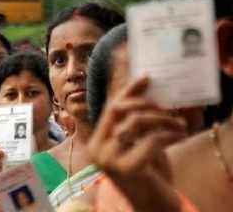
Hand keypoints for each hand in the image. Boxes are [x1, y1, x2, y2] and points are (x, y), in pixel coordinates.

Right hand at [88, 77, 184, 210]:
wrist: (152, 204)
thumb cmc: (147, 172)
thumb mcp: (139, 143)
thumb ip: (137, 122)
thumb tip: (146, 87)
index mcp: (96, 142)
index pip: (109, 108)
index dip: (128, 91)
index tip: (146, 77)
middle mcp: (97, 150)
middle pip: (118, 110)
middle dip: (145, 102)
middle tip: (166, 106)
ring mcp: (109, 160)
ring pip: (135, 122)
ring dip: (163, 119)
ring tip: (179, 124)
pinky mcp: (127, 168)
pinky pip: (151, 139)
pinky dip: (170, 133)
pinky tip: (180, 135)